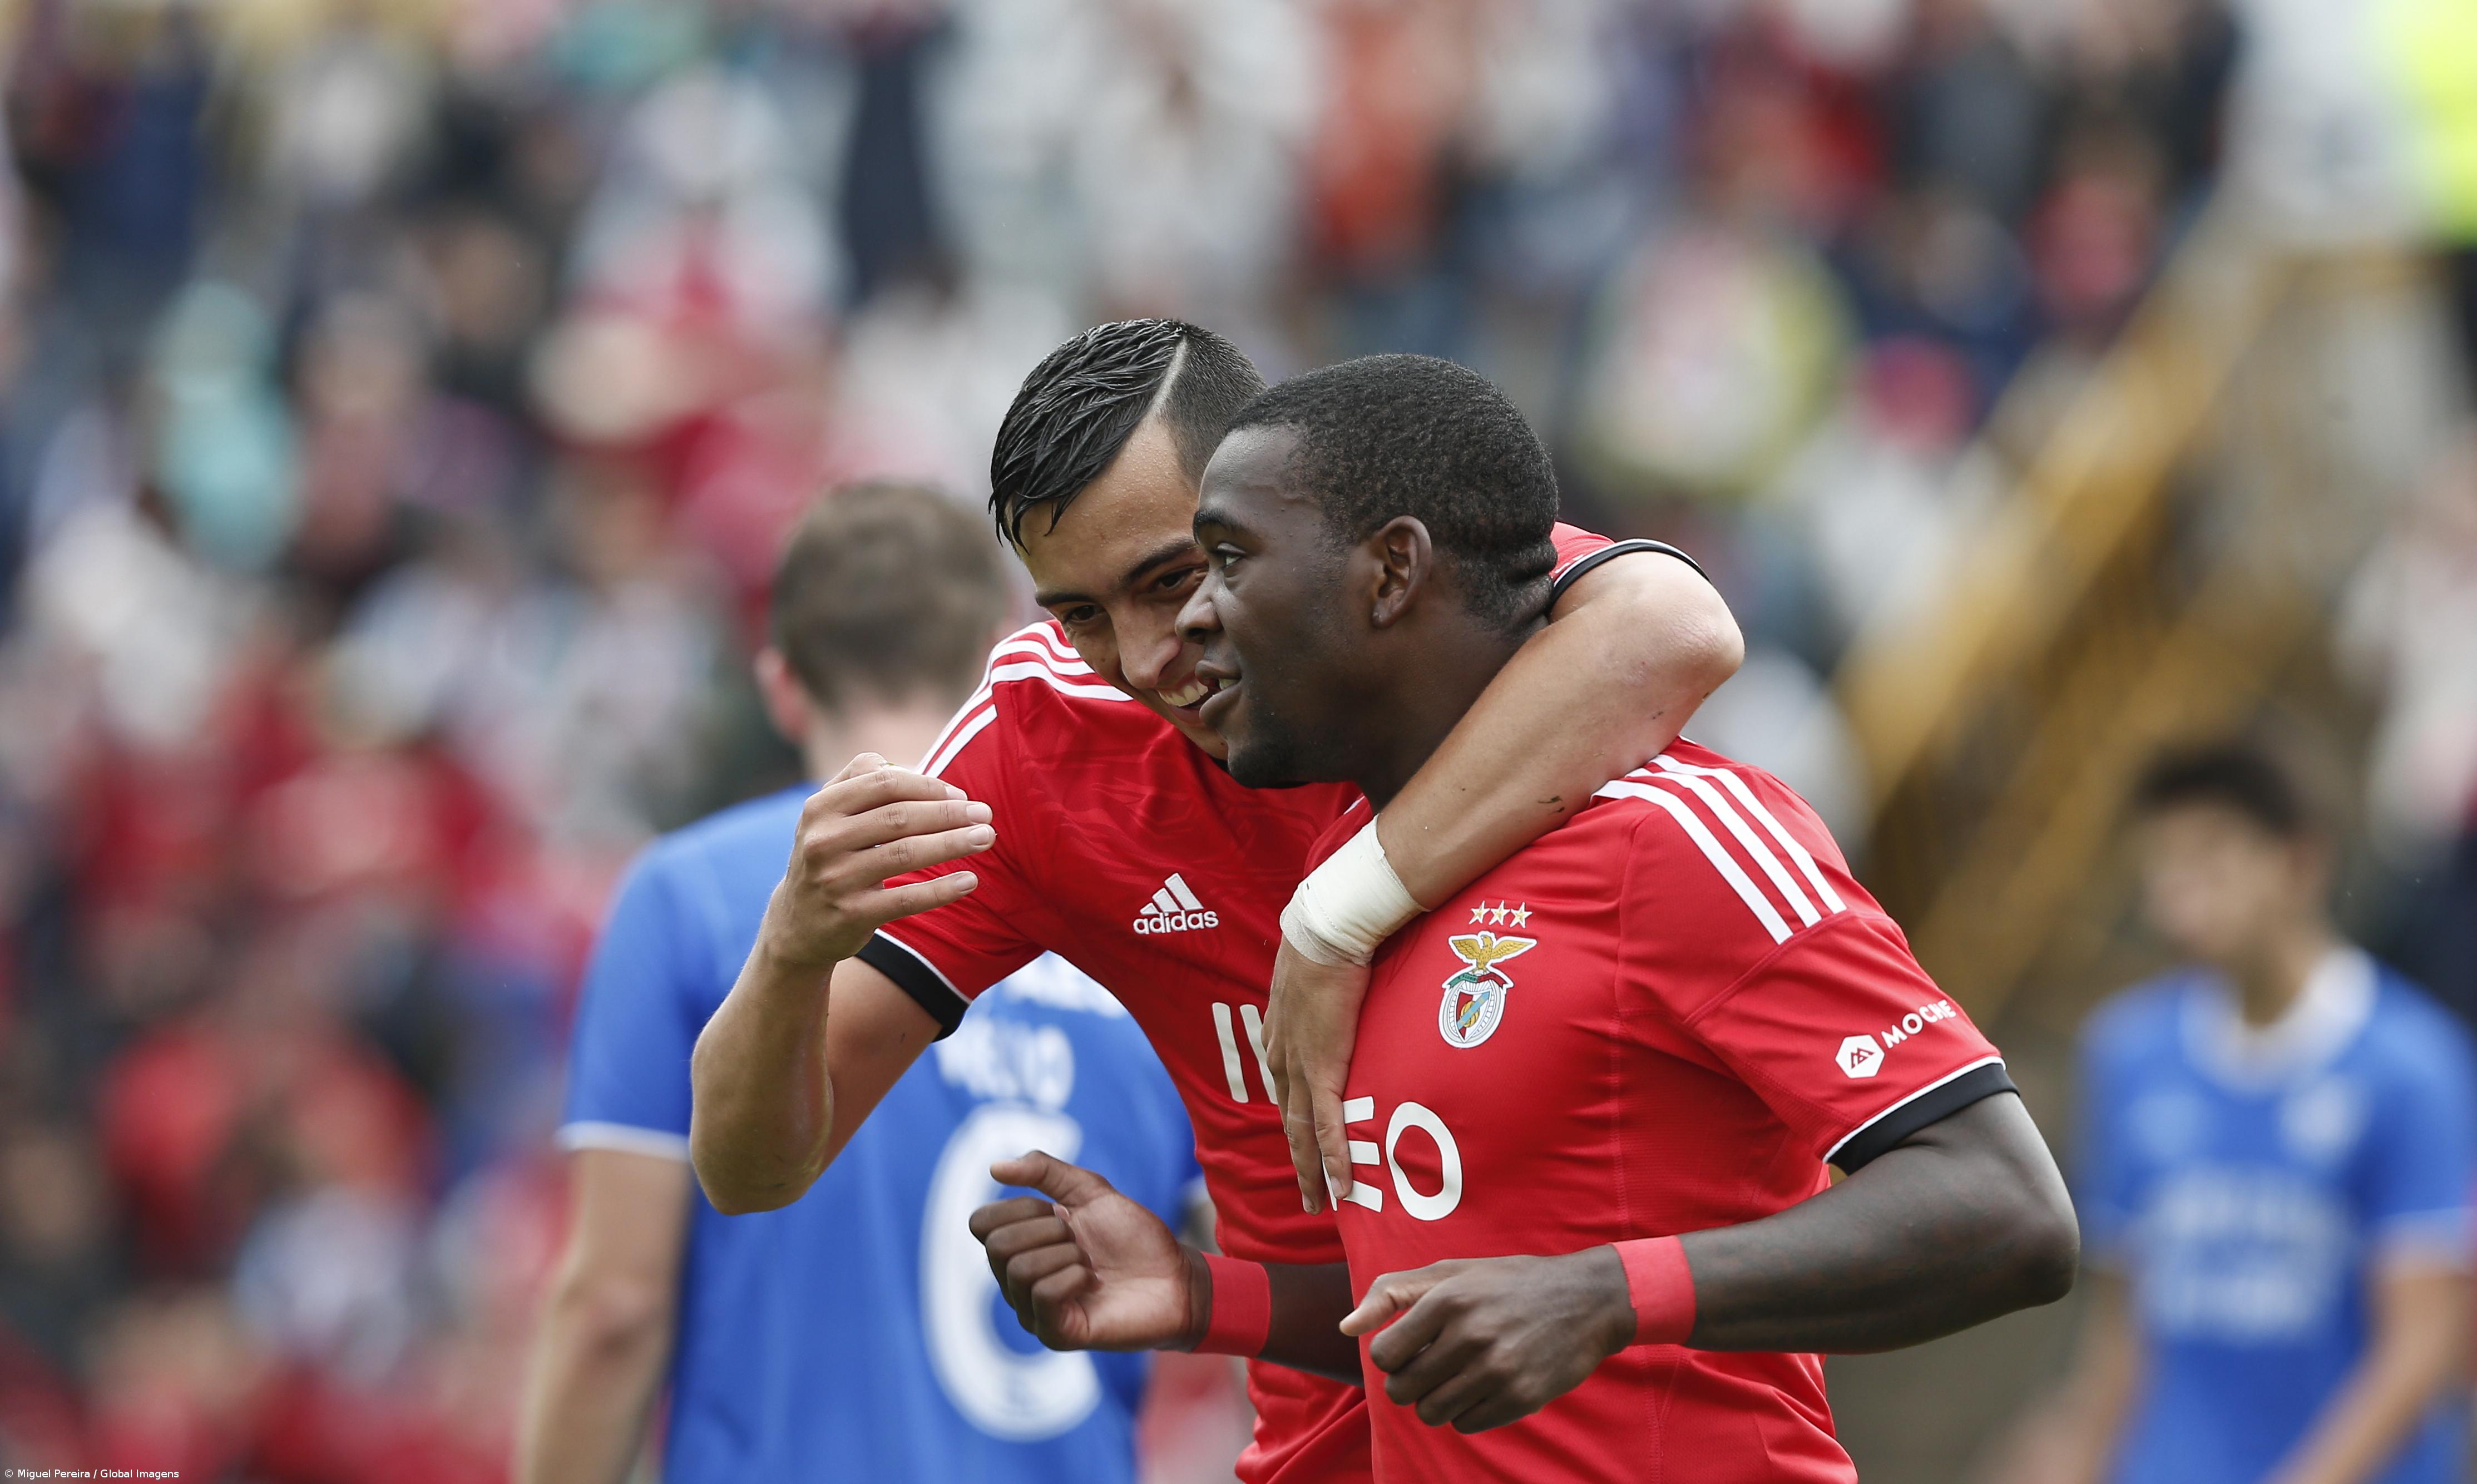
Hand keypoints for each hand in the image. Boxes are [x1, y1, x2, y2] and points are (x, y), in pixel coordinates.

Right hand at [756, 752, 995, 976]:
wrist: (797, 925)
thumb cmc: (829, 857)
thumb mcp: (828, 815)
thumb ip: (861, 780)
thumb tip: (914, 767)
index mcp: (820, 807)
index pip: (885, 783)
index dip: (928, 786)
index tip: (961, 796)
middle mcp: (823, 840)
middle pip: (899, 817)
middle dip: (949, 814)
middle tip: (986, 815)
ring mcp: (835, 879)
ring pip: (906, 854)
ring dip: (953, 844)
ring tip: (986, 838)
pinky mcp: (851, 913)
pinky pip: (906, 899)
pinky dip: (942, 888)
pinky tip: (970, 880)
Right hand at [968, 1151, 1206, 1351]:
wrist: (1176, 1276)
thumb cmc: (1134, 1238)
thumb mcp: (1090, 1190)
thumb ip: (1044, 1171)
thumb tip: (994, 1167)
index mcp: (1021, 1246)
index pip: (981, 1222)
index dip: (1021, 1208)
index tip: (1063, 1212)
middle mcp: (1018, 1281)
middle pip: (996, 1246)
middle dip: (1047, 1229)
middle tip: (1080, 1239)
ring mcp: (1034, 1311)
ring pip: (1018, 1270)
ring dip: (1065, 1253)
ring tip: (1091, 1262)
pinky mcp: (1056, 1334)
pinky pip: (1043, 1295)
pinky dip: (1072, 1276)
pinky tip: (1093, 1280)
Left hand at [1265, 940, 1370, 1213]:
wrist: (1327, 929)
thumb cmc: (1328, 943)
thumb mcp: (1318, 979)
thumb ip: (1325, 1000)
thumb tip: (1342, 997)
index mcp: (1280, 1038)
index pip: (1286, 1093)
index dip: (1295, 1126)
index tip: (1303, 1150)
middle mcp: (1283, 1059)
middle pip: (1291, 1123)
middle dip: (1300, 1163)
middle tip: (1309, 1198)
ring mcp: (1301, 1067)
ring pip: (1304, 1132)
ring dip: (1313, 1172)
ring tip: (1320, 1204)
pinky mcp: (1324, 1068)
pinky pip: (1328, 1124)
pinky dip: (1334, 1156)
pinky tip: (1339, 1184)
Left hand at [1340, 1248, 1634, 1432]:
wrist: (1585, 1300)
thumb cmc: (1508, 1283)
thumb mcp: (1451, 1272)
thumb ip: (1392, 1291)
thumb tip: (1346, 1327)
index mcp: (1448, 1299)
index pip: (1384, 1355)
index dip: (1390, 1357)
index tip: (1409, 1349)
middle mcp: (1471, 1335)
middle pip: (1403, 1391)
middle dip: (1409, 1384)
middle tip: (1430, 1369)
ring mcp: (1497, 1370)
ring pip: (1432, 1413)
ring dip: (1436, 1401)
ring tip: (1456, 1379)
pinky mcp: (1521, 1398)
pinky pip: (1467, 1425)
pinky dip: (1467, 1413)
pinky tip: (1482, 1388)